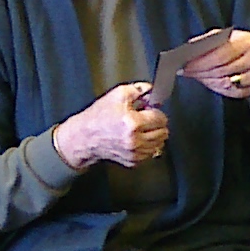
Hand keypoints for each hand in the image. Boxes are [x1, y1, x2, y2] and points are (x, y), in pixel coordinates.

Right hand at [53, 82, 169, 169]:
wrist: (86, 137)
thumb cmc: (99, 116)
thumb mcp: (118, 94)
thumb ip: (139, 89)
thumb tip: (152, 90)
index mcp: (133, 123)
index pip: (161, 118)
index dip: (156, 111)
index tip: (150, 110)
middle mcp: (136, 140)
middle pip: (163, 132)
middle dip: (157, 124)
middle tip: (145, 118)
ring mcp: (135, 153)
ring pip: (159, 144)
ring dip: (154, 135)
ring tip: (140, 128)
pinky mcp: (133, 161)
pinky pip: (150, 153)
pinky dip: (147, 146)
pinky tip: (137, 138)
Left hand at [178, 29, 249, 99]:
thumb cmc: (242, 48)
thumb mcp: (229, 38)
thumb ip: (210, 42)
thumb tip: (189, 48)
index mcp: (245, 40)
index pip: (220, 53)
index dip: (201, 61)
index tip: (185, 65)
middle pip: (222, 69)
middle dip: (201, 72)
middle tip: (186, 72)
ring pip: (227, 83)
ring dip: (208, 81)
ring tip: (197, 76)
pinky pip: (234, 92)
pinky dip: (219, 89)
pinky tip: (211, 83)